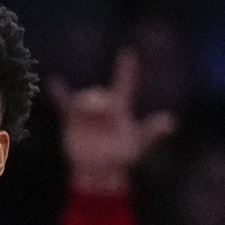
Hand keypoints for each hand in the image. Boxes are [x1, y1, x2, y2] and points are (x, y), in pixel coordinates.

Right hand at [53, 49, 176, 195]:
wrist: (98, 173)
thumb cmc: (121, 159)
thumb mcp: (138, 145)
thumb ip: (152, 132)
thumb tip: (171, 121)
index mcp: (121, 108)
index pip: (124, 84)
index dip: (126, 69)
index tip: (127, 51)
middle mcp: (104, 106)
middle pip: (99, 94)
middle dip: (98, 99)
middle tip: (99, 109)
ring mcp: (87, 112)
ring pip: (83, 98)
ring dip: (84, 102)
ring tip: (80, 110)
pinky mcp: (72, 120)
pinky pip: (64, 104)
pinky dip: (58, 93)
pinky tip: (53, 81)